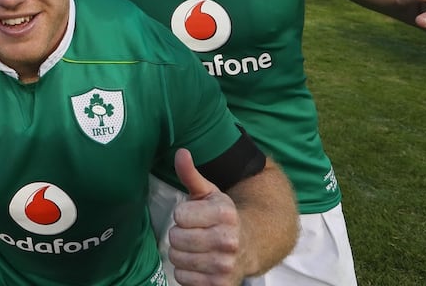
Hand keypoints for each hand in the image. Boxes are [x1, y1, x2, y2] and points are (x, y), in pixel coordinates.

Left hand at [168, 149, 241, 285]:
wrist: (250, 246)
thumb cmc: (222, 218)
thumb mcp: (209, 194)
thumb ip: (191, 174)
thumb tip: (181, 152)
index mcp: (225, 214)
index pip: (179, 215)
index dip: (183, 216)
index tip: (195, 217)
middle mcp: (228, 240)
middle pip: (175, 239)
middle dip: (180, 235)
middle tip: (194, 234)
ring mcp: (225, 265)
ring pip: (177, 259)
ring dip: (182, 255)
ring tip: (197, 249)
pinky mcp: (220, 284)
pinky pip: (183, 278)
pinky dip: (187, 273)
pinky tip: (200, 265)